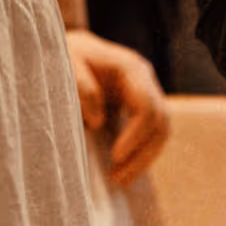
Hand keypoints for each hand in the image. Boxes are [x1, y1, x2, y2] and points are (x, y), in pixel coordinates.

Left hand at [65, 27, 169, 186]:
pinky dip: (140, 153)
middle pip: (161, 123)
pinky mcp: (139, 104)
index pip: (147, 108)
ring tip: (120, 180)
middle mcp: (145, 80)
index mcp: (130, 68)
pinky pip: (150, 132)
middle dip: (142, 155)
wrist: (68, 44)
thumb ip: (81, 87)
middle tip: (118, 178)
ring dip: (143, 158)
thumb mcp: (66, 64)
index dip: (135, 136)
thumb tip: (98, 121)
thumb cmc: (65, 53)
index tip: (115, 157)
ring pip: (160, 131)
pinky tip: (123, 171)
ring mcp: (146, 91)